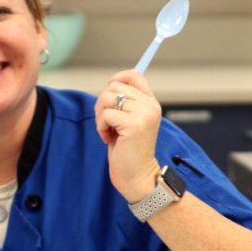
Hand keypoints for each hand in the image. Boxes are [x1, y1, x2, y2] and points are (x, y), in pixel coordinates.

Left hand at [94, 70, 161, 202]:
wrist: (137, 175)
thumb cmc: (128, 149)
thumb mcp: (129, 120)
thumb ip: (125, 102)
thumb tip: (110, 84)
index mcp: (151, 102)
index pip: (134, 75)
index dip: (117, 79)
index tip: (109, 96)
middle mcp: (150, 106)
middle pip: (113, 86)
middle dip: (102, 104)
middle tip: (107, 123)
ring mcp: (143, 114)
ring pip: (107, 98)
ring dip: (100, 116)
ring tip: (108, 131)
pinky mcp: (134, 125)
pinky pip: (105, 114)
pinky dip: (101, 127)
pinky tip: (108, 139)